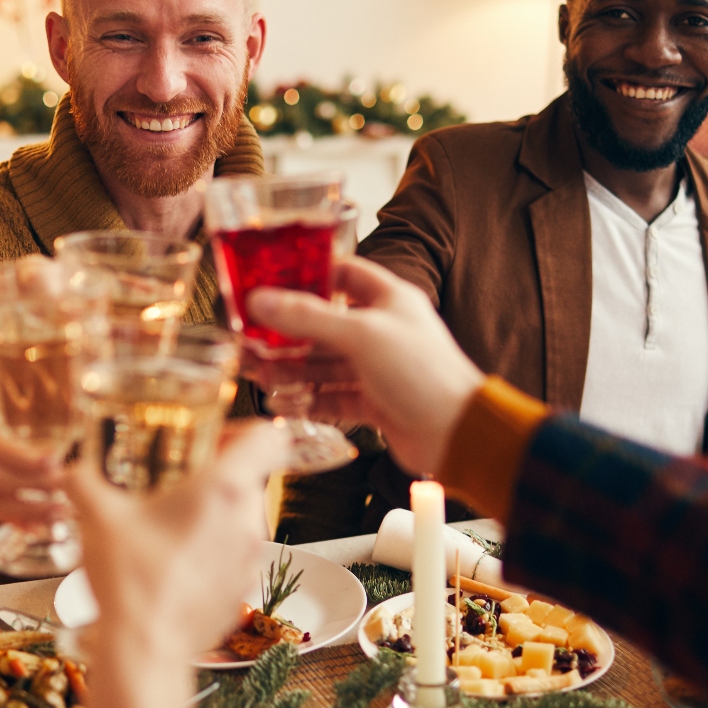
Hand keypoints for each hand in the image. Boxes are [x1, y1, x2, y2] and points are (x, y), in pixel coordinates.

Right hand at [67, 423, 288, 707]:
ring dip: (213, 516)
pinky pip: (234, 556)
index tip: (213, 437)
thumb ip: (84, 481)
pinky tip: (174, 563)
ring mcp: (251, 559)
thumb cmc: (129, 577)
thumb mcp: (97, 517)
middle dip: (215, 476)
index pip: (269, 437)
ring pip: (241, 519)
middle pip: (249, 479)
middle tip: (174, 482)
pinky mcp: (242, 591)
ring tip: (169, 526)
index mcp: (224, 488)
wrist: (144, 649)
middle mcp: (249, 520)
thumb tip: (70, 469)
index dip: (245, 429)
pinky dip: (212, 553)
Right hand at [245, 256, 483, 476]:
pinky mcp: (373, 401)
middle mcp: (382, 331)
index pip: (344, 275)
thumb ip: (307, 318)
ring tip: (258, 374)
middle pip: (324, 324)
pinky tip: (284, 402)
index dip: (309, 276)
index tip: (272, 282)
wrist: (457, 432)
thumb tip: (260, 300)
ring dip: (291, 369)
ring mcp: (377, 368)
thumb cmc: (423, 373)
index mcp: (388, 300)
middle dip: (286, 333)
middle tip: (250, 340)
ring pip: (323, 363)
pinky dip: (308, 399)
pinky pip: (331, 395)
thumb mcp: (361, 335)